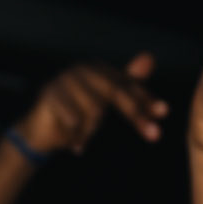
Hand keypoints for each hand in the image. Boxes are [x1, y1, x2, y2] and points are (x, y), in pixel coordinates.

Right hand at [15, 53, 165, 155]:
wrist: (39, 131)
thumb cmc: (75, 116)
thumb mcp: (104, 102)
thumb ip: (127, 83)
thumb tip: (150, 58)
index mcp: (97, 69)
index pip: (127, 84)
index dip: (145, 98)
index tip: (163, 113)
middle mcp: (82, 70)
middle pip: (115, 91)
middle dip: (135, 114)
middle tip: (154, 135)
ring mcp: (64, 80)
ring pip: (94, 109)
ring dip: (91, 130)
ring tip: (83, 138)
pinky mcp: (49, 93)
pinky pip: (74, 119)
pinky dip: (78, 136)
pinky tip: (77, 146)